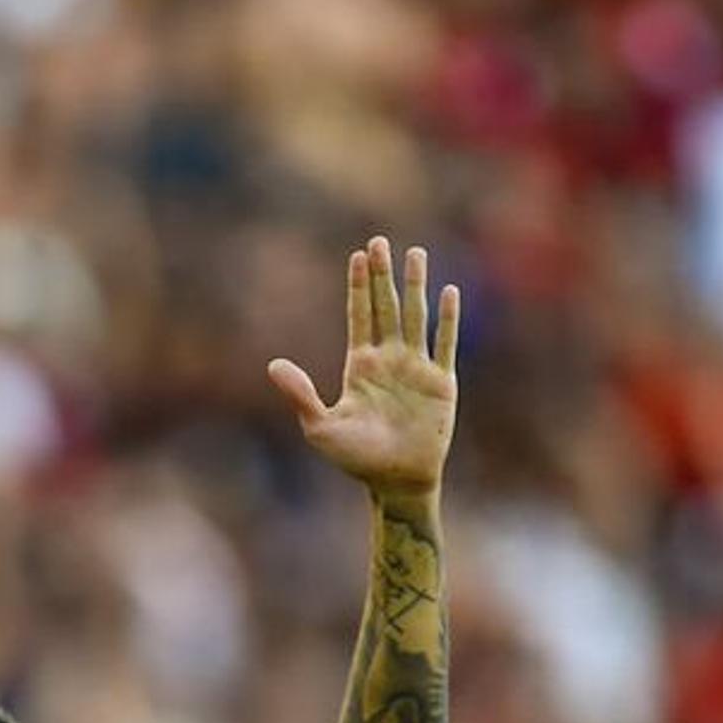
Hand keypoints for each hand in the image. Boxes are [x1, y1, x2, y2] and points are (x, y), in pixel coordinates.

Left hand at [268, 236, 459, 505]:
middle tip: (379, 241)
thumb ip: (300, 394)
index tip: (358, 255)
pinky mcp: (441, 382)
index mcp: (360, 366)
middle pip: (385, 307)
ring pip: (416, 316)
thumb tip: (273, 365)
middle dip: (382, 275)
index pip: (359, 316)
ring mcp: (416, 368)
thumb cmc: (356, 459)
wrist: (396, 481)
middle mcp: (389, 360)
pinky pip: (445, 344)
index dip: (358, 286)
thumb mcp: (320, 427)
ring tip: (414, 253)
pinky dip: (448, 319)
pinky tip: (449, 292)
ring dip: (414, 285)